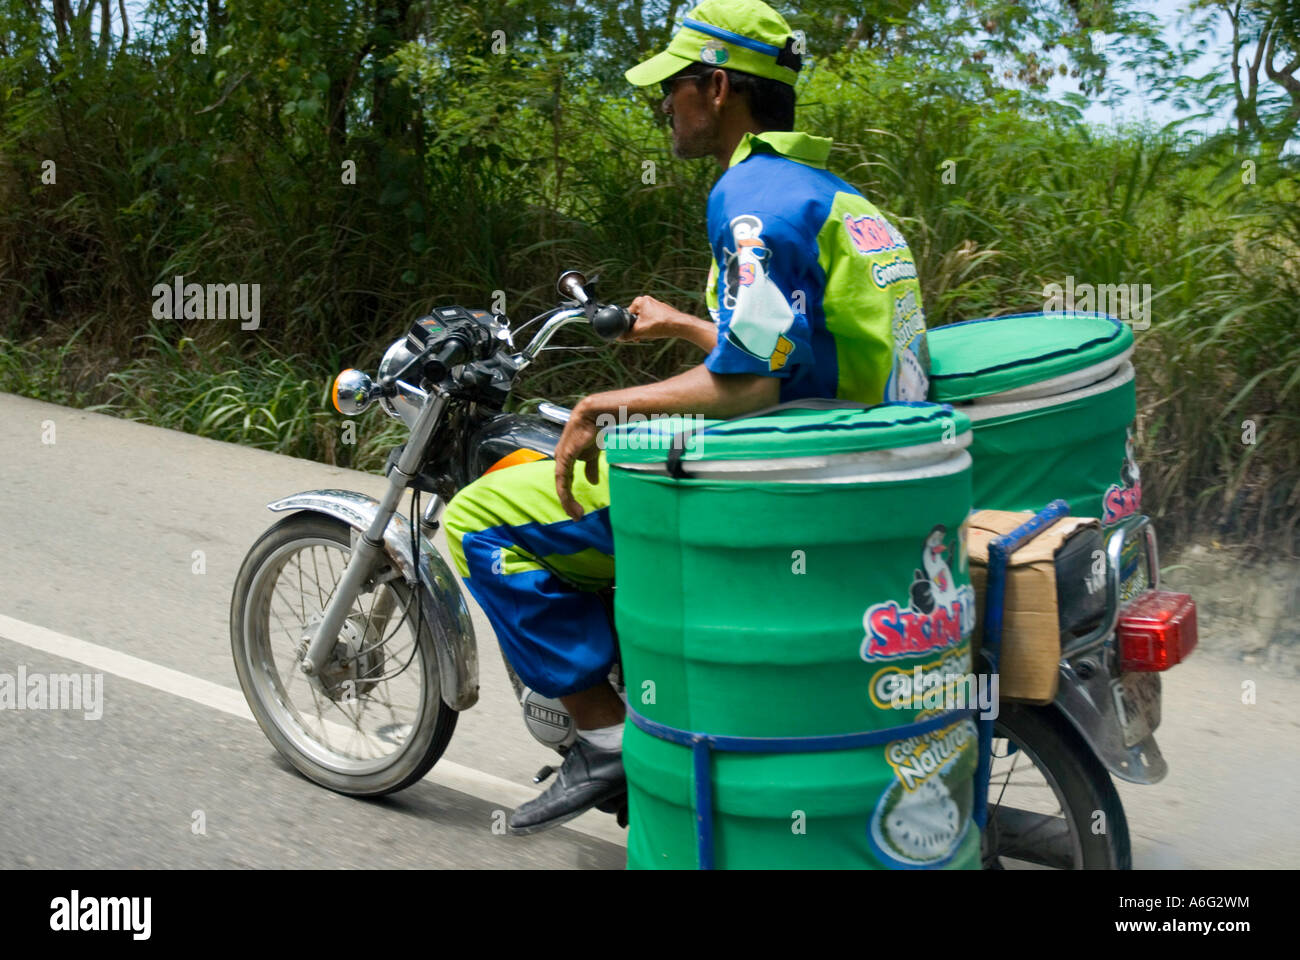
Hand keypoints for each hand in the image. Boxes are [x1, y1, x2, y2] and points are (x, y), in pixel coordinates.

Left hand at [555, 402, 602, 519]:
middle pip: (562, 486)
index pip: (566, 481)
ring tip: (576, 514)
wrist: (594, 415)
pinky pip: (563, 479)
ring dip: (567, 501)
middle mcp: (561, 459)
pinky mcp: (564, 457)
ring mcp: (561, 458)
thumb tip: (592, 482)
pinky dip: (566, 493)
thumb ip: (590, 468)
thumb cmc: (594, 431)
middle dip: (568, 503)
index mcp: (567, 459)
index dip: (570, 496)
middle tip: (577, 516)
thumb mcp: (593, 454)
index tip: (578, 510)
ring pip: (561, 485)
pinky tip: (570, 503)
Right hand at [623, 295, 684, 342]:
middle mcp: (647, 300)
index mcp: (640, 301)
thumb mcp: (640, 331)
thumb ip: (627, 335)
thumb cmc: (661, 325)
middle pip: (636, 319)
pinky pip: (652, 321)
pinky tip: (658, 332)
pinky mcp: (662, 311)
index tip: (634, 335)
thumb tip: (619, 337)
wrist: (681, 325)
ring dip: (645, 330)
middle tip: (642, 336)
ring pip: (644, 321)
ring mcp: (656, 305)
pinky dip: (653, 328)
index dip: (629, 327)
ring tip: (652, 334)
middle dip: (638, 329)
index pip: (627, 316)